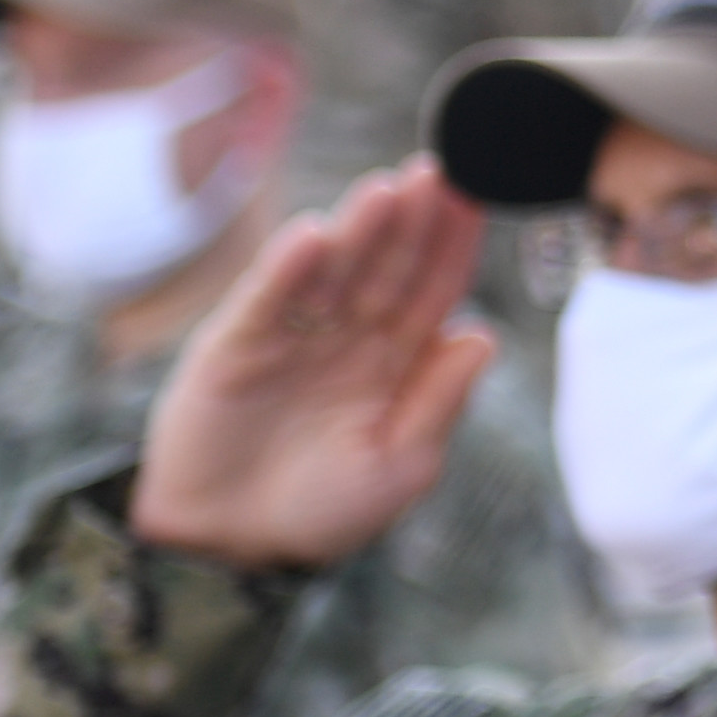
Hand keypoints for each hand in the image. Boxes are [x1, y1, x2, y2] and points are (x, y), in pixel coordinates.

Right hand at [133, 167, 496, 568]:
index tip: (482, 201)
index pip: (434, 292)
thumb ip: (438, 402)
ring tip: (386, 190)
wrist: (231, 547)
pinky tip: (312, 236)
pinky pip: (267, 303)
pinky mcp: (234, 347)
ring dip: (357, 232)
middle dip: (414, 223)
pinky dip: (287, 271)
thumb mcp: (399, 465)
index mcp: (395, 362)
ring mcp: (292, 337)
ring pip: (332, 273)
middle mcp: (347, 338)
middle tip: (440, 170)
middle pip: (387, 268)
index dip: (455, 248)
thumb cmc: (323, 510)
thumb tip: (485, 336)